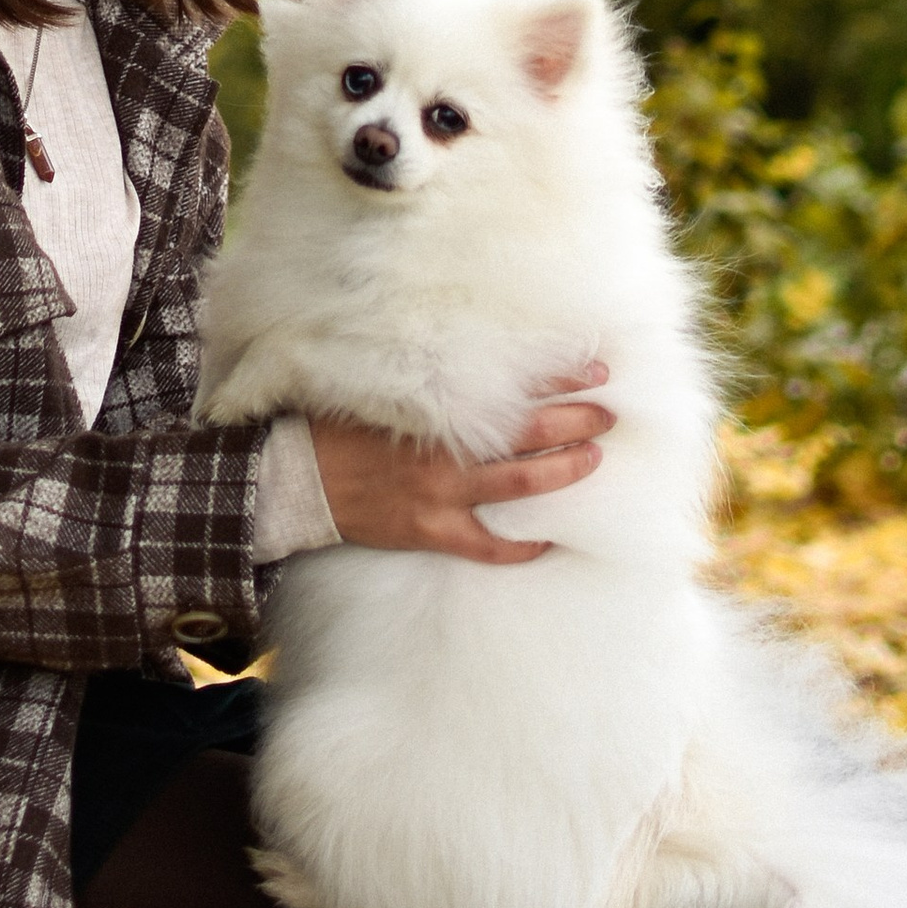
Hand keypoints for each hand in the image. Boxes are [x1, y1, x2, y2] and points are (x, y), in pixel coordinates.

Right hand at [307, 365, 611, 562]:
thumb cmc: (338, 427)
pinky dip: (521, 548)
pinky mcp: (430, 532)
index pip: (511, 389)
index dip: (557, 380)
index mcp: (435, 410)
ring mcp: (440, 496)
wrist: (297, 479)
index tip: (593, 370)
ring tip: (594, 457)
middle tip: (609, 412)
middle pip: (527, 435)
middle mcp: (445, 452)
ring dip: (561, 470)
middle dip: (574, 421)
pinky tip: (550, 542)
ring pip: (518, 485)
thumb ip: (430, 380)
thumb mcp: (384, 390)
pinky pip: (487, 547)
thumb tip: (479, 360)